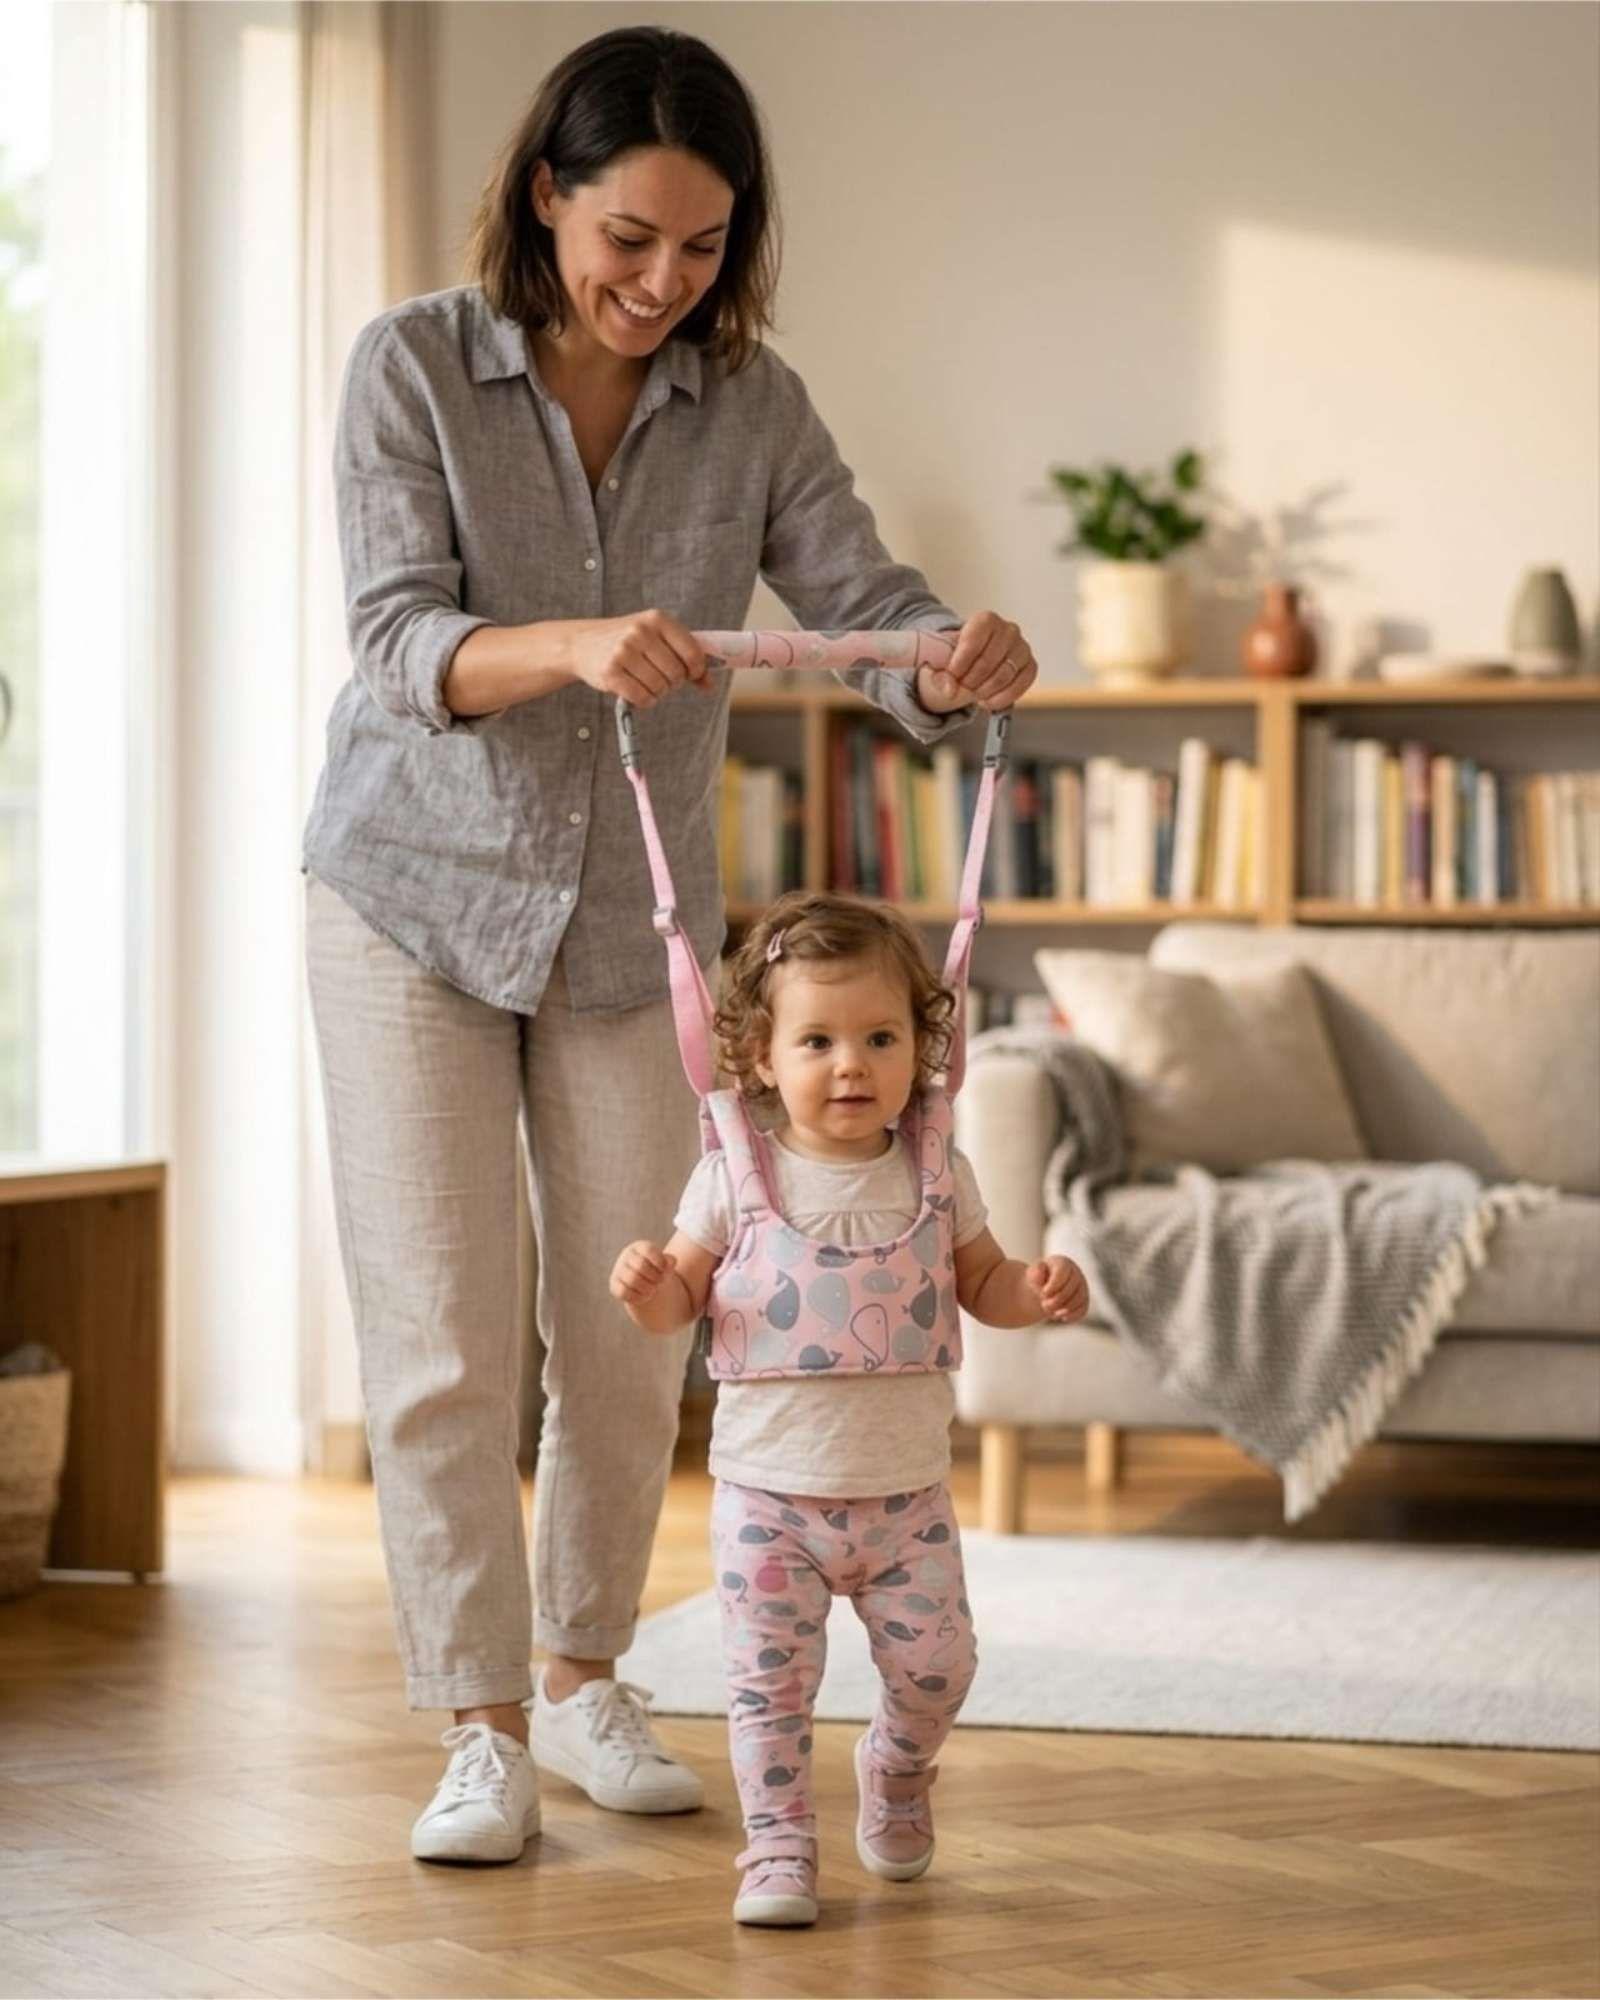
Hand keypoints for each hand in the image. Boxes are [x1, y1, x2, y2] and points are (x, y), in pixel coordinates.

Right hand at [567, 611, 714, 707]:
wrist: (583, 643)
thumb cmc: (628, 642)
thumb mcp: (658, 638)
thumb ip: (686, 657)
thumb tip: (709, 684)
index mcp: (657, 619)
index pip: (693, 653)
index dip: (697, 670)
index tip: (691, 674)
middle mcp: (640, 632)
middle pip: (676, 674)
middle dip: (673, 682)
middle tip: (661, 678)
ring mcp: (623, 651)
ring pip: (660, 688)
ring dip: (658, 692)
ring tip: (646, 682)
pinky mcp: (610, 673)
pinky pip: (642, 698)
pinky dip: (644, 701)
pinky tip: (636, 690)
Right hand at [609, 1239, 679, 1308]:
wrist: (646, 1285)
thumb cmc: (657, 1271)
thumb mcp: (666, 1264)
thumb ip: (670, 1262)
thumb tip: (671, 1261)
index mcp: (639, 1247)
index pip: (648, 1250)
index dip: (660, 1262)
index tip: (665, 1270)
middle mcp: (626, 1256)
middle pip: (641, 1265)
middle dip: (655, 1277)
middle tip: (661, 1282)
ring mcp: (618, 1270)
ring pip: (632, 1279)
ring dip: (647, 1288)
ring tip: (653, 1290)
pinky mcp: (614, 1285)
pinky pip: (623, 1292)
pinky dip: (637, 1297)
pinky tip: (644, 1297)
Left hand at [915, 611, 1037, 714]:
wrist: (977, 657)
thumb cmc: (960, 655)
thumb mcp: (944, 659)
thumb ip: (940, 674)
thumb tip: (949, 690)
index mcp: (986, 620)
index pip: (972, 642)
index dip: (959, 663)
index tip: (951, 676)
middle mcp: (1009, 630)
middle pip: (988, 661)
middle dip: (970, 680)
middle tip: (961, 687)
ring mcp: (1022, 648)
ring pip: (1003, 676)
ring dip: (984, 691)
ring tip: (973, 694)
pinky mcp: (1030, 666)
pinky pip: (1019, 685)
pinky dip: (1001, 698)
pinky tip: (988, 701)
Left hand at [1024, 1255, 1088, 1323]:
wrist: (1044, 1289)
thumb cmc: (1039, 1279)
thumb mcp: (1033, 1273)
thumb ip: (1036, 1272)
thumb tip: (1041, 1270)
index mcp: (1063, 1263)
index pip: (1063, 1272)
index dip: (1054, 1285)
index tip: (1044, 1293)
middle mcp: (1076, 1273)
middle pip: (1072, 1287)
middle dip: (1057, 1299)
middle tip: (1044, 1305)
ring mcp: (1082, 1287)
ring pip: (1079, 1299)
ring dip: (1064, 1308)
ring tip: (1050, 1311)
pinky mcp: (1084, 1301)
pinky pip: (1083, 1309)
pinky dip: (1072, 1315)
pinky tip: (1061, 1317)